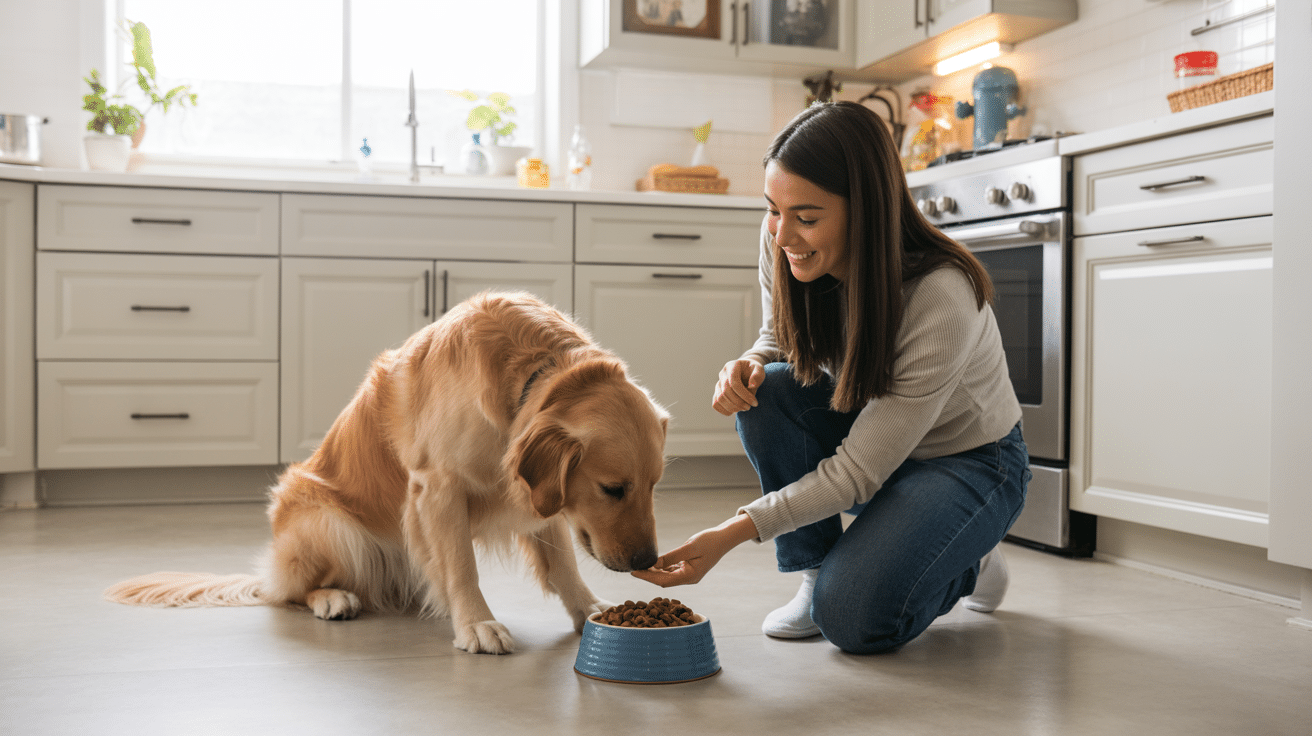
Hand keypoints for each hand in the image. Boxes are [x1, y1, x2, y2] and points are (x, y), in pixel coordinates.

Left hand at [632, 514, 758, 587]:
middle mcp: (689, 578)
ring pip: (667, 576)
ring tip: (639, 565)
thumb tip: (654, 564)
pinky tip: (653, 563)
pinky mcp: (689, 568)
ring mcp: (689, 574)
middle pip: (663, 580)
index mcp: (690, 576)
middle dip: (648, 575)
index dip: (647, 577)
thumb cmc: (709, 541)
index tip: (634, 572)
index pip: (663, 580)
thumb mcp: (689, 547)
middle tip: (632, 568)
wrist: (724, 538)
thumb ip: (671, 556)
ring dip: (654, 572)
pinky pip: (672, 570)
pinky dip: (662, 568)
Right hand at [713, 359, 764, 415]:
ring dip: (733, 407)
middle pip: (726, 392)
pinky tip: (736, 410)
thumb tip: (752, 385)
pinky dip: (724, 410)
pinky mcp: (717, 393)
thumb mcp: (759, 368)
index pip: (734, 383)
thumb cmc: (754, 371)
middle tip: (749, 407)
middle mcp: (722, 374)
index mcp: (731, 366)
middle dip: (738, 402)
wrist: (747, 371)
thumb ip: (758, 375)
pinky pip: (715, 404)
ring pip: (720, 399)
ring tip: (744, 408)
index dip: (744, 395)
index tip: (755, 403)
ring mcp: (718, 384)